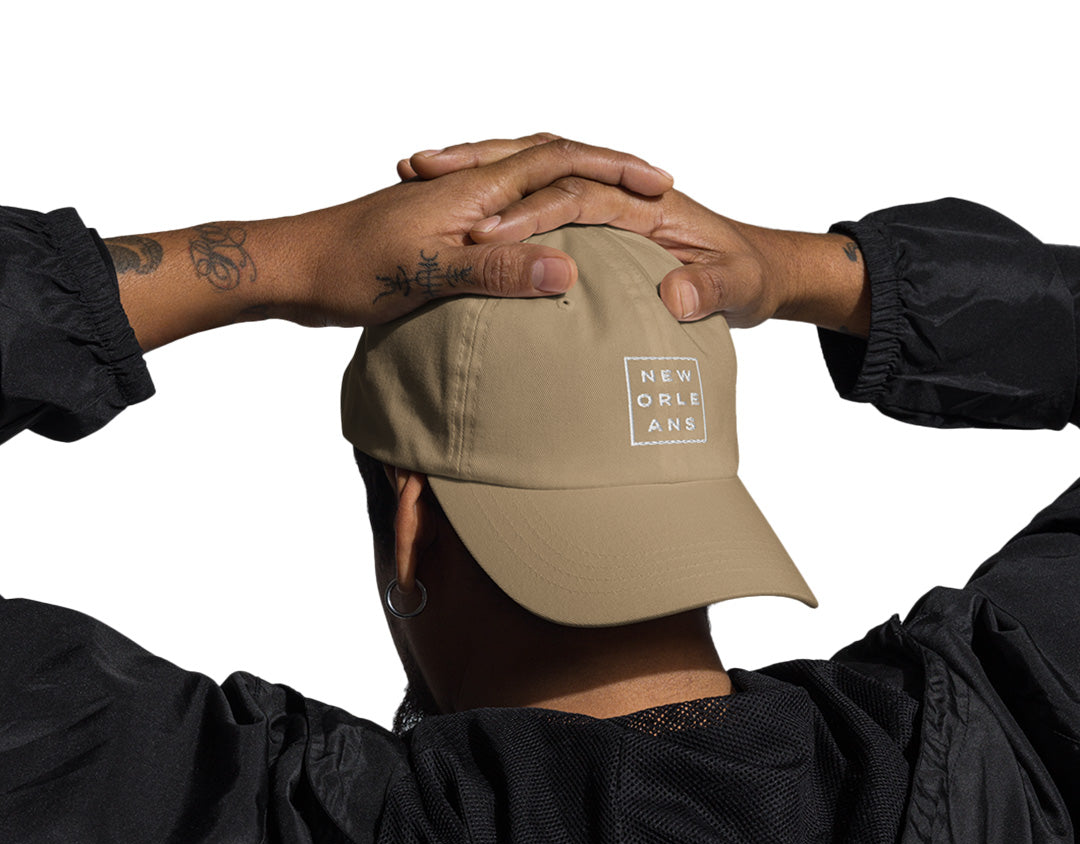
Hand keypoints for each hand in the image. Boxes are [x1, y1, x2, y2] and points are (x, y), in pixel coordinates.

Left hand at [281, 136, 672, 326]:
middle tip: (648, 183)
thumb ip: (497, 272)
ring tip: (606, 198)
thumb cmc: (349, 270)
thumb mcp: (427, 276)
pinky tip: (534, 236)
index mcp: (474, 191)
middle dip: (603, 165)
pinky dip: (534, 210)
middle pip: (548, 156)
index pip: (560, 161)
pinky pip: (502, 207)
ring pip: (524, 178)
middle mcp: (466, 186)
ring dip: (570, 180)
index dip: (614, 168)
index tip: (659, 184)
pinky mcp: (435, 226)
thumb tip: (567, 270)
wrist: (290, 267)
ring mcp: (450, 203)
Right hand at [404, 135, 868, 334]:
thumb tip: (676, 294)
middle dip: (482, 171)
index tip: (484, 235)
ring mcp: (606, 212)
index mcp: (650, 205)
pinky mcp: (599, 230)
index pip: (577, 195)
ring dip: (478, 176)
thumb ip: (710, 290)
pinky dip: (496, 207)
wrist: (767, 272)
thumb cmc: (752, 276)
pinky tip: (455, 222)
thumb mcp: (740, 287)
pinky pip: (539, 208)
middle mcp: (622, 199)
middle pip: (541, 170)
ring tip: (420, 174)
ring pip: (531, 181)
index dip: (530, 213)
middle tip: (421, 172)